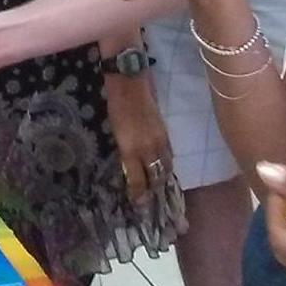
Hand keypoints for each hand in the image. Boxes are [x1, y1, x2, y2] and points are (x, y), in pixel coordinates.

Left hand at [103, 73, 173, 203]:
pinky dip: (166, 163)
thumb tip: (131, 167)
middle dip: (154, 190)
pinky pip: (170, 154)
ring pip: (166, 166)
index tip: (138, 204)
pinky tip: (163, 166)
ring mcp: (160, 140)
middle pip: (157, 176)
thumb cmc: (116, 105)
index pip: (138, 179)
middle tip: (151, 201)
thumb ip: (126, 152)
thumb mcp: (115, 132)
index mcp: (132, 148)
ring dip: (162, 178)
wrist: (130, 82)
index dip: (139, 194)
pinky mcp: (165, 132)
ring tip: (159, 187)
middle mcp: (149, 148)